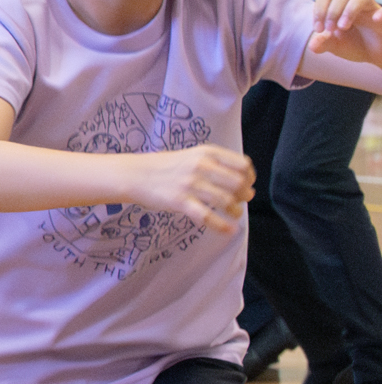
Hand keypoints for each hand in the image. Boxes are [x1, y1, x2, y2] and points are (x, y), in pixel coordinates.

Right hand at [133, 145, 256, 235]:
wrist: (134, 174)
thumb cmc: (165, 167)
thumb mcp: (192, 156)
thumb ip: (216, 165)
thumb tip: (244, 184)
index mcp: (206, 153)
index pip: (242, 165)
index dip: (249, 177)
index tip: (247, 185)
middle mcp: (201, 166)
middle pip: (238, 183)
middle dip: (244, 195)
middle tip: (240, 201)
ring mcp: (190, 184)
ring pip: (226, 201)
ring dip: (235, 211)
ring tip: (234, 214)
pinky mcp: (180, 202)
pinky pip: (207, 216)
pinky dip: (222, 226)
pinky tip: (228, 230)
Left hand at [310, 0, 381, 65]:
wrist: (375, 54)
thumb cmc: (354, 44)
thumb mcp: (335, 46)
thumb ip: (322, 44)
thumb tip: (313, 45)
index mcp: (340, 4)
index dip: (319, 9)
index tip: (319, 29)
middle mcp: (355, 1)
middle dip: (333, 10)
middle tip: (330, 29)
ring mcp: (372, 8)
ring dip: (350, 9)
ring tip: (343, 27)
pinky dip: (380, 13)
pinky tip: (374, 20)